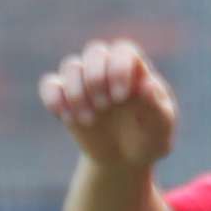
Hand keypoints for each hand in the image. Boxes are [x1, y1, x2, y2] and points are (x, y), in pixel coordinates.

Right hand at [38, 38, 178, 170]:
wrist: (125, 160)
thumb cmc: (149, 140)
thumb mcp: (160, 131)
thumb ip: (157, 108)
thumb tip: (147, 84)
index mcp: (136, 71)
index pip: (124, 51)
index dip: (119, 68)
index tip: (121, 97)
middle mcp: (108, 69)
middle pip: (95, 51)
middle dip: (96, 78)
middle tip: (104, 106)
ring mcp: (85, 81)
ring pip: (71, 66)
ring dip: (76, 92)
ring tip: (89, 120)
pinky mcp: (65, 97)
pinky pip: (49, 85)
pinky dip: (54, 99)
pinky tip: (67, 118)